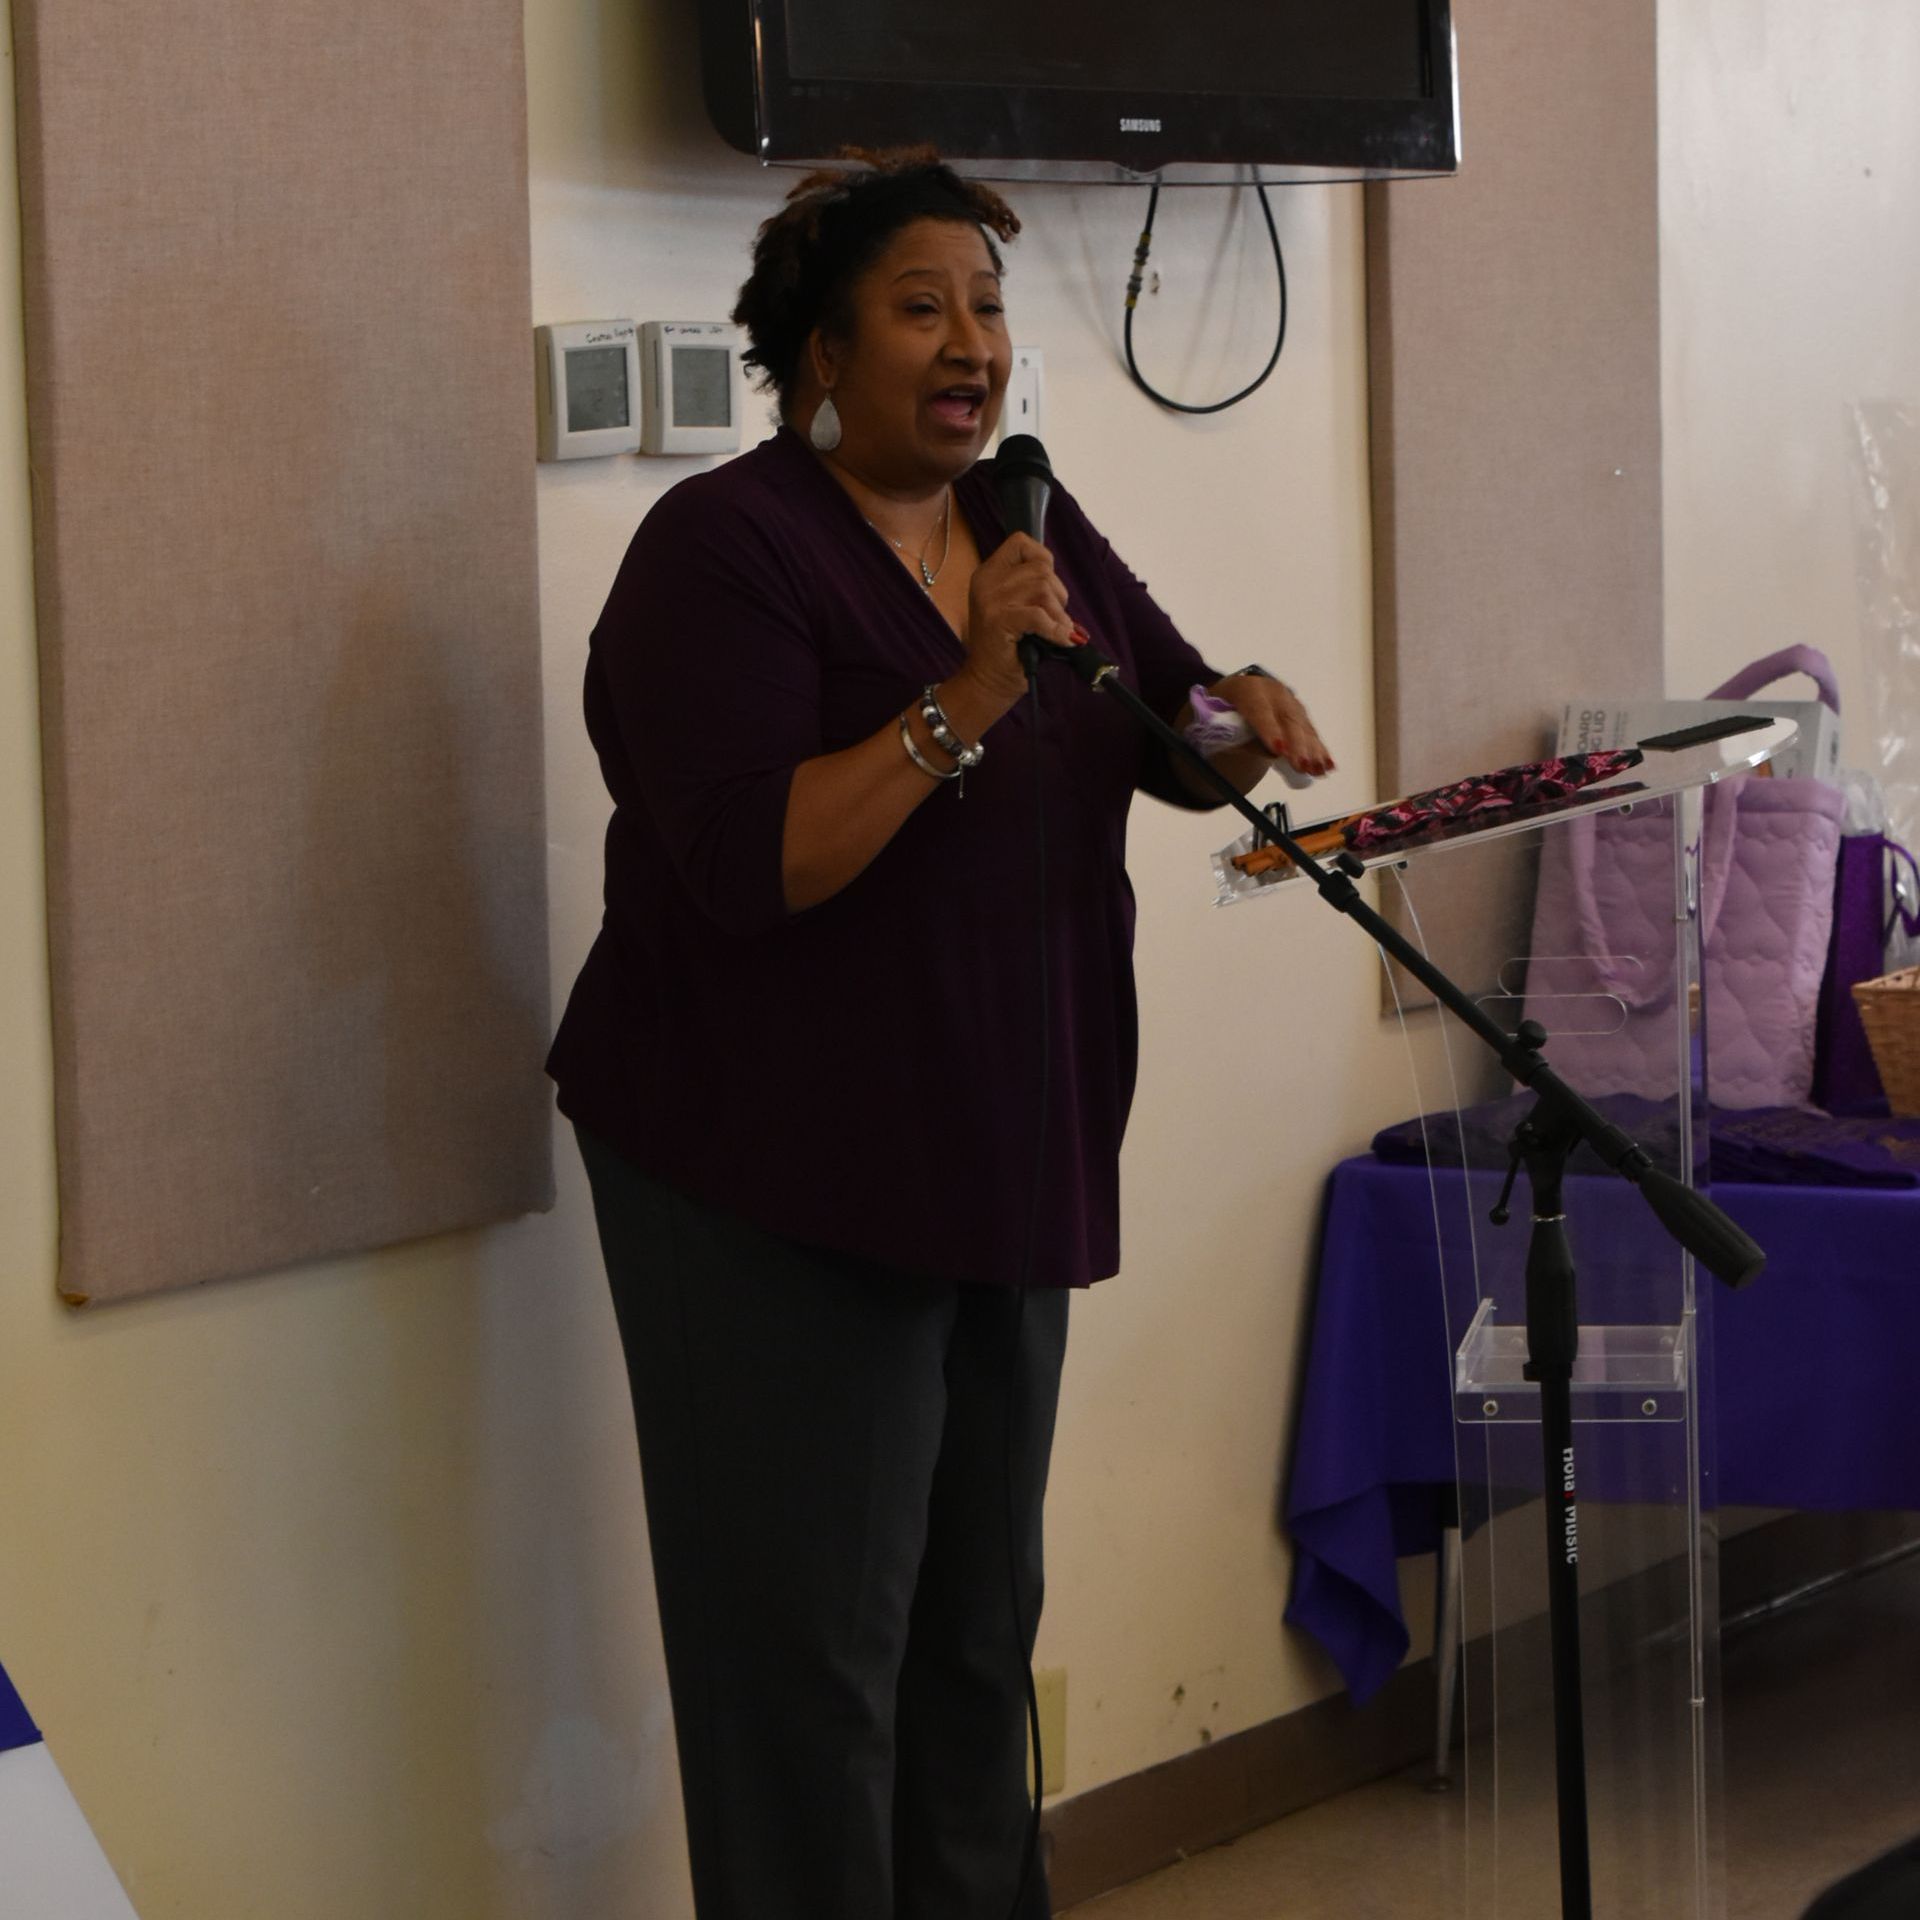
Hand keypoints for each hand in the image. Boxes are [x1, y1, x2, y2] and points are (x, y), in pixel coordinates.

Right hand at [959, 533, 1077, 703]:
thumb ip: (1033, 587)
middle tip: (1054, 619)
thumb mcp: (1017, 607)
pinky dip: (1056, 629)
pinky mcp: (998, 621)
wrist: (987, 683)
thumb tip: (1060, 584)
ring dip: (1058, 614)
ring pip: (1042, 588)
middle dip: (1058, 594)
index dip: (1043, 560)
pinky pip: (1038, 615)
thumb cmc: (1009, 648)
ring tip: (1055, 632)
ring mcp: (989, 600)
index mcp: (988, 573)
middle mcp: (986, 581)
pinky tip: (1062, 640)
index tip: (1049, 588)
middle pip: (1040, 568)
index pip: (1021, 543)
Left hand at [1218, 672, 1334, 775]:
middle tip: (1301, 766)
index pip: (1259, 710)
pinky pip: (1311, 733)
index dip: (1269, 730)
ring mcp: (1290, 703)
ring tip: (1318, 770)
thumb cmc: (1221, 708)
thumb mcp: (1214, 717)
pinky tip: (1328, 766)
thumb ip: (1228, 734)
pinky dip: (1320, 749)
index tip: (1277, 750)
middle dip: (1296, 744)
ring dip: (1312, 750)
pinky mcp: (1300, 715)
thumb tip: (1257, 752)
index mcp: (1248, 689)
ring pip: (1303, 726)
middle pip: (1287, 719)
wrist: (1237, 693)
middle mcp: (1274, 693)